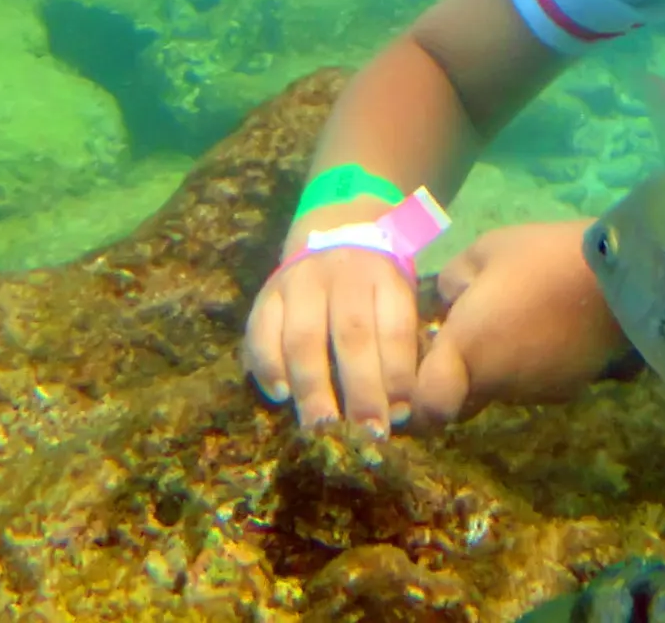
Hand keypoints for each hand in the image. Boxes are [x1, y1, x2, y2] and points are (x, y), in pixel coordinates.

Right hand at [243, 235, 418, 434]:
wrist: (338, 230)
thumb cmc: (377, 281)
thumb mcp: (400, 295)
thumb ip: (402, 340)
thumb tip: (403, 406)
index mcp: (386, 277)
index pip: (395, 328)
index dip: (396, 375)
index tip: (398, 415)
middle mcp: (344, 276)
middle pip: (352, 336)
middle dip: (359, 390)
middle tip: (362, 433)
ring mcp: (302, 281)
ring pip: (304, 338)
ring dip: (312, 387)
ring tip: (321, 427)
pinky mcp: (267, 292)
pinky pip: (261, 331)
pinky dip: (268, 365)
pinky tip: (280, 395)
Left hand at [410, 219, 627, 427]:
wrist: (620, 276)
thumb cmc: (544, 258)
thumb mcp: (486, 249)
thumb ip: (454, 281)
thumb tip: (451, 303)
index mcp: (466, 350)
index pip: (426, 409)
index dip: (417, 406)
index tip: (421, 380)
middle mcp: (496, 382)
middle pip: (462, 402)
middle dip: (458, 381)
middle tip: (472, 340)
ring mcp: (534, 390)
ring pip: (500, 391)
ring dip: (500, 368)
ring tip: (521, 321)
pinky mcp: (567, 389)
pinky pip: (535, 383)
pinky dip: (534, 365)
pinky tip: (550, 329)